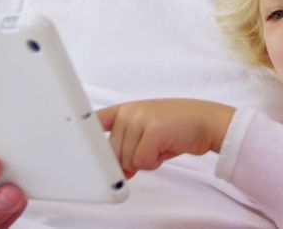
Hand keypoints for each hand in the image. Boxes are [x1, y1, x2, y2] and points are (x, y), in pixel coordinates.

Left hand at [97, 99, 234, 177]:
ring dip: (145, 161)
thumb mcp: (146, 132)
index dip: (84, 136)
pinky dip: (155, 163)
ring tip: (161, 145)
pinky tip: (166, 148)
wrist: (207, 122)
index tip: (75, 145)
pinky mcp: (153, 129)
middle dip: (130, 159)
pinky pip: (141, 162)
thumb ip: (127, 147)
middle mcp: (129, 111)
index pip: (94, 122)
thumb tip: (118, 172)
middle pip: (111, 153)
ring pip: (127, 159)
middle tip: (151, 148)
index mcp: (124, 109)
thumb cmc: (177, 128)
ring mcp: (140, 118)